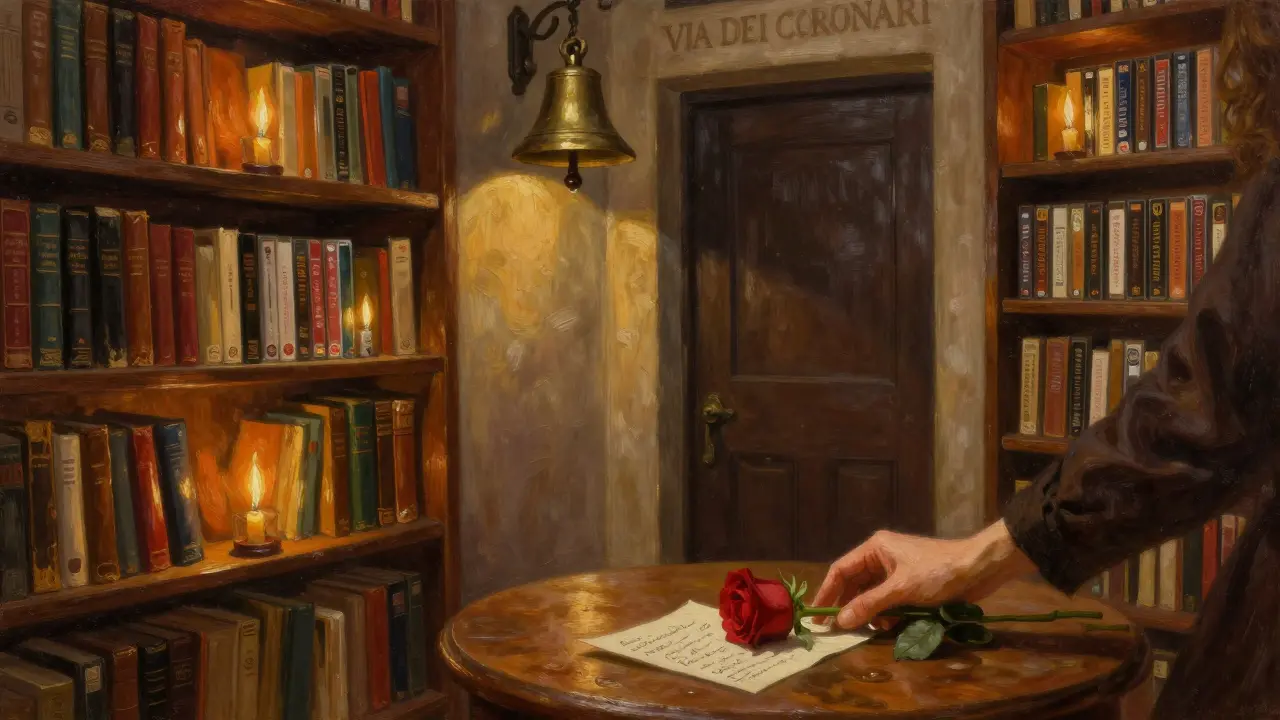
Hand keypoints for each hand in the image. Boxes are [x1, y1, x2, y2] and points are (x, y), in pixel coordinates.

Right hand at [812, 521, 1037, 629]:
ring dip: (872, 613)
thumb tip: (841, 621)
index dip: (827, 592)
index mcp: (875, 549)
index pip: (841, 570)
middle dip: (849, 607)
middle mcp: (882, 558)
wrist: (980, 569)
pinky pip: (889, 602)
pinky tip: (893, 625)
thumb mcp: (901, 589)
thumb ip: (869, 605)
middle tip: (838, 630)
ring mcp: (897, 573)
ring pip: (872, 596)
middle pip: (855, 585)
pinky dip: (888, 615)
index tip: (817, 616)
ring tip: (874, 627)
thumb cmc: (938, 572)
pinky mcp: (910, 586)